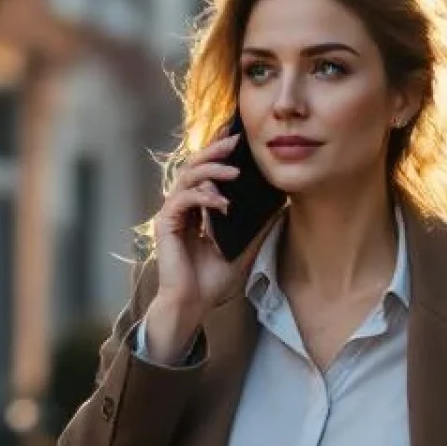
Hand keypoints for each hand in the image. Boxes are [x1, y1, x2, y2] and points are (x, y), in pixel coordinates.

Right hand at [144, 135, 265, 361]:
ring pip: (187, 177)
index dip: (219, 154)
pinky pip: (183, 199)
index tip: (239, 140)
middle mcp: (182, 207)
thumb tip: (281, 206)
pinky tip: (222, 203)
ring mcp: (172, 214)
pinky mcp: (165, 224)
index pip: (206, 173)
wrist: (193, 305)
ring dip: (211, 169)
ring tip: (234, 171)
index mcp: (197, 210)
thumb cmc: (213, 281)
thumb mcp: (245, 248)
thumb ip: (257, 227)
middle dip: (214, 151)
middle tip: (235, 141)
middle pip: (194, 166)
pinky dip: (203, 196)